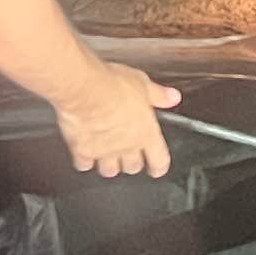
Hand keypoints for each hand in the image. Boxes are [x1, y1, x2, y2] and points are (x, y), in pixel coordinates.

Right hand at [54, 61, 179, 177]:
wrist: (83, 90)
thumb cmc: (112, 86)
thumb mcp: (142, 84)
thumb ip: (158, 95)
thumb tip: (172, 97)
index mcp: (146, 133)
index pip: (159, 160)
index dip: (159, 166)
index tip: (157, 168)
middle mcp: (127, 147)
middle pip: (132, 167)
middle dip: (131, 162)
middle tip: (128, 154)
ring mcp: (105, 152)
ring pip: (109, 170)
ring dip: (109, 165)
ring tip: (106, 155)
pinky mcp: (83, 151)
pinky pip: (85, 164)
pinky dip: (85, 161)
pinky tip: (84, 152)